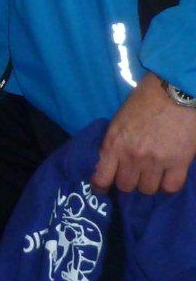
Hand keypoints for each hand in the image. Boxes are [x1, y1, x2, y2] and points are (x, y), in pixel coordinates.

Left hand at [92, 73, 195, 194]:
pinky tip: (168, 176)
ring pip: (148, 189)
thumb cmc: (143, 101)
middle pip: (126, 186)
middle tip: (133, 174)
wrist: (173, 91)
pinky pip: (171, 187)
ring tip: (152, 173)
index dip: (101, 186)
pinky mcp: (179, 162)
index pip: (102, 178)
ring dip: (148, 183)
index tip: (103, 188)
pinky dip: (168, 185)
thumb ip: (114, 143)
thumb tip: (109, 163)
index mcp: (114, 144)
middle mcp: (133, 156)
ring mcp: (156, 161)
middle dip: (128, 181)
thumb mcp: (119, 121)